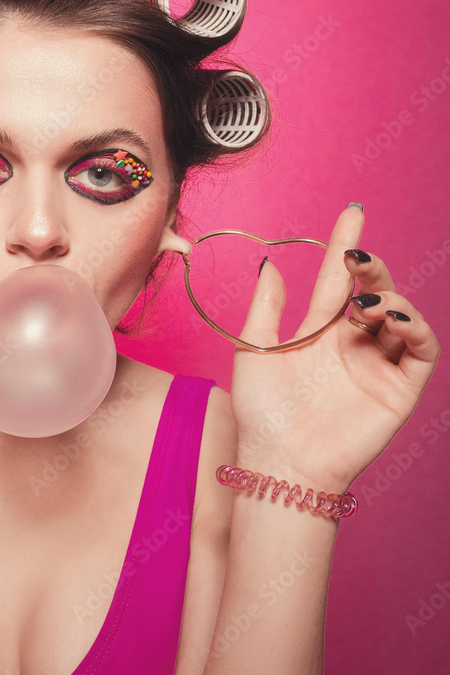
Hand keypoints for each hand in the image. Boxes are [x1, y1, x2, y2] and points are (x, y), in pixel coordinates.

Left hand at [229, 205, 440, 491]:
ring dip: (391, 296)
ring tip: (366, 299)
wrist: (279, 462)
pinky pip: (421, 351)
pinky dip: (415, 327)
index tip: (350, 212)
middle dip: (371, 268)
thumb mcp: (253, 349)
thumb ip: (266, 306)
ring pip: (402, 316)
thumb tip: (269, 262)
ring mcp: (378, 364)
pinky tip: (390, 316)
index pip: (339, 279)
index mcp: (320, 331)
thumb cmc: (261, 413)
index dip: (344, 246)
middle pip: (375, 291)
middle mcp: (353, 343)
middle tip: (356, 257)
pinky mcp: (400, 388)